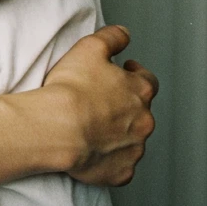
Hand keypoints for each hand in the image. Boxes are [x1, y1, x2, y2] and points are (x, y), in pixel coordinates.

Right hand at [42, 24, 157, 185]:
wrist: (58, 128)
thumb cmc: (72, 90)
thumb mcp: (90, 47)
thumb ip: (112, 37)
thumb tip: (123, 34)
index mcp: (139, 91)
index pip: (148, 81)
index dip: (136, 75)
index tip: (125, 72)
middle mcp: (143, 120)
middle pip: (141, 112)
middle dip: (125, 106)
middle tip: (101, 102)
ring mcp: (133, 148)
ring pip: (132, 140)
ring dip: (118, 133)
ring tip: (94, 128)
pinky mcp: (120, 171)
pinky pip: (120, 167)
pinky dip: (111, 160)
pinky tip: (94, 153)